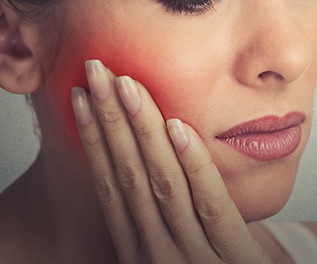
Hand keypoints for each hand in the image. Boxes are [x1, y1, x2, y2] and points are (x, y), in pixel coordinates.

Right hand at [71, 59, 271, 263]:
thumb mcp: (167, 245)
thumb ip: (150, 213)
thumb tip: (127, 160)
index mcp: (136, 247)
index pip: (108, 182)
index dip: (92, 137)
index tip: (81, 96)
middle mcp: (155, 252)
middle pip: (128, 173)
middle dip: (109, 117)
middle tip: (96, 70)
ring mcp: (193, 257)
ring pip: (162, 182)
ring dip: (142, 129)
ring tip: (127, 84)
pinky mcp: (235, 260)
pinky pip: (212, 205)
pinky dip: (193, 164)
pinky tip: (178, 127)